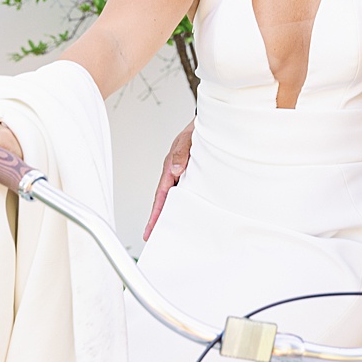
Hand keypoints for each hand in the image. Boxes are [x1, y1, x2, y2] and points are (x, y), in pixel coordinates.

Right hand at [145, 120, 194, 239]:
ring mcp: (185, 174)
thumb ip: (182, 154)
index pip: (161, 196)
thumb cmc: (196, 131)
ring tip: (175, 230)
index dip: (156, 214)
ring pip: (178, 197)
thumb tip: (176, 170)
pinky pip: (190, 191)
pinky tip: (193, 211)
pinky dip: (188, 201)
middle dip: (161, 219)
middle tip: (157, 237)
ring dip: (175, 211)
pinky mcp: (195, 174)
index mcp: (171, 168)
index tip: (150, 230)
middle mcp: (176, 174)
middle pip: (167, 200)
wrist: (212, 124)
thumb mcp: (188, 140)